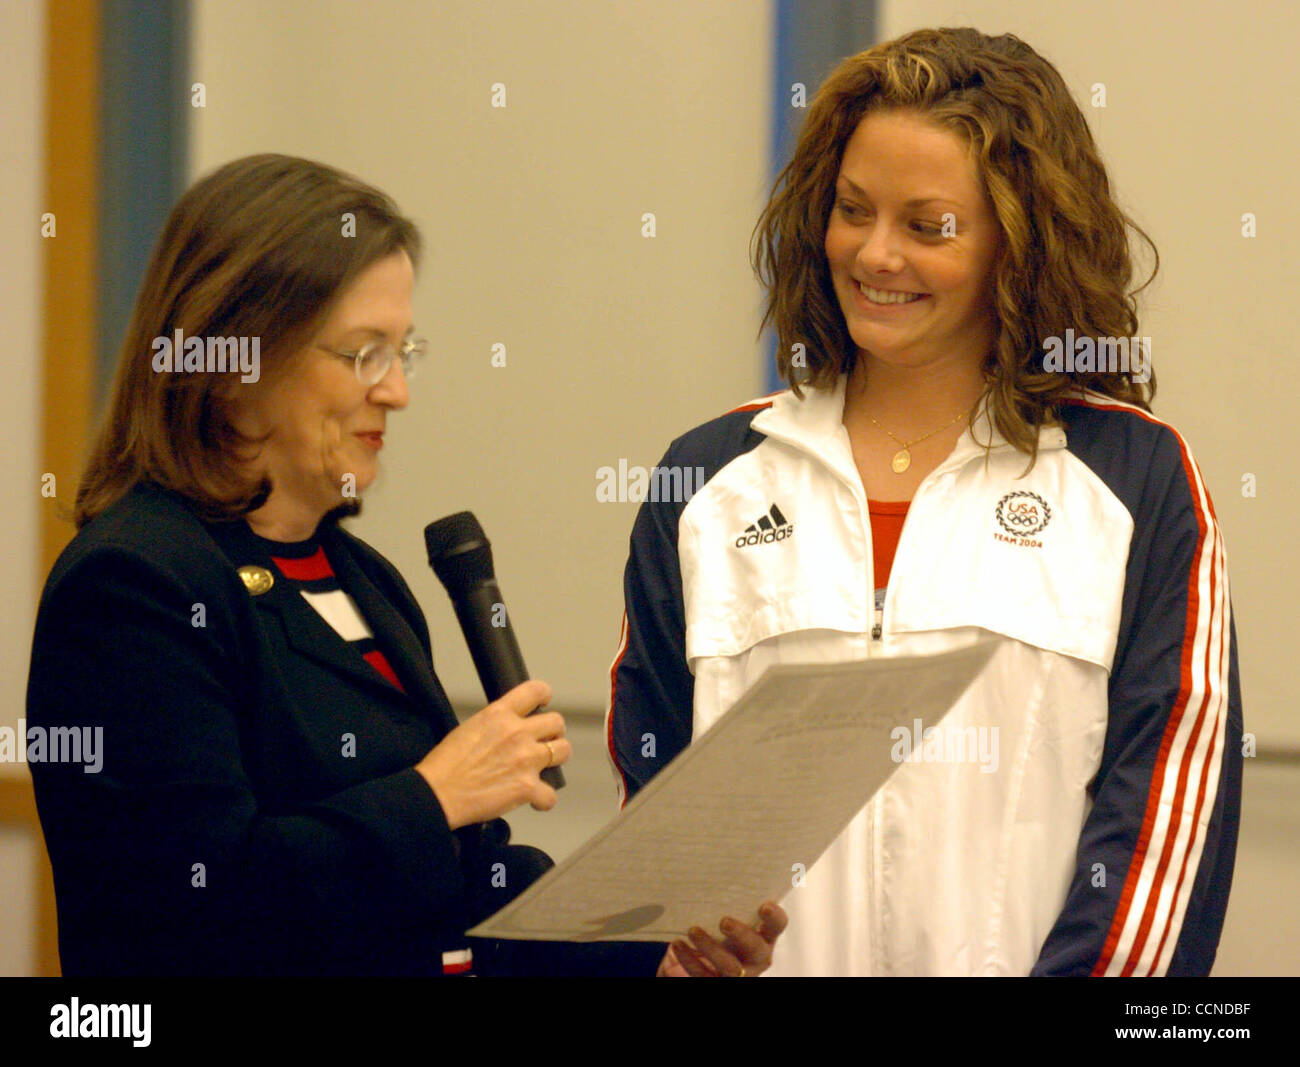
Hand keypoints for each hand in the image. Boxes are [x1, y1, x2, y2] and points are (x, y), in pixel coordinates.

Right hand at [415, 680, 570, 829]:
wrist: (437, 794)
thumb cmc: (445, 766)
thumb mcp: (469, 727)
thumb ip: (495, 725)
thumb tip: (507, 730)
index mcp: (499, 715)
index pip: (535, 690)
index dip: (544, 695)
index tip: (544, 703)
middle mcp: (517, 733)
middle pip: (557, 722)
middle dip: (553, 732)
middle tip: (544, 741)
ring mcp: (526, 760)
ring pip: (563, 751)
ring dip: (555, 759)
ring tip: (543, 767)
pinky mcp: (527, 788)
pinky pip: (551, 794)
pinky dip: (544, 800)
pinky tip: (534, 801)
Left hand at [657, 901, 788, 976]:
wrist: (700, 962)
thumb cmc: (718, 930)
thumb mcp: (727, 915)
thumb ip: (726, 899)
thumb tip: (707, 860)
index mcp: (764, 936)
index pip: (777, 925)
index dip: (774, 917)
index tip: (764, 905)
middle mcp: (755, 957)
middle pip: (756, 949)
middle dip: (741, 935)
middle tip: (724, 920)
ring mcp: (738, 974)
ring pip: (730, 967)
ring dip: (710, 948)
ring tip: (693, 930)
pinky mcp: (717, 983)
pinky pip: (703, 976)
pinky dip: (689, 959)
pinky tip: (678, 944)